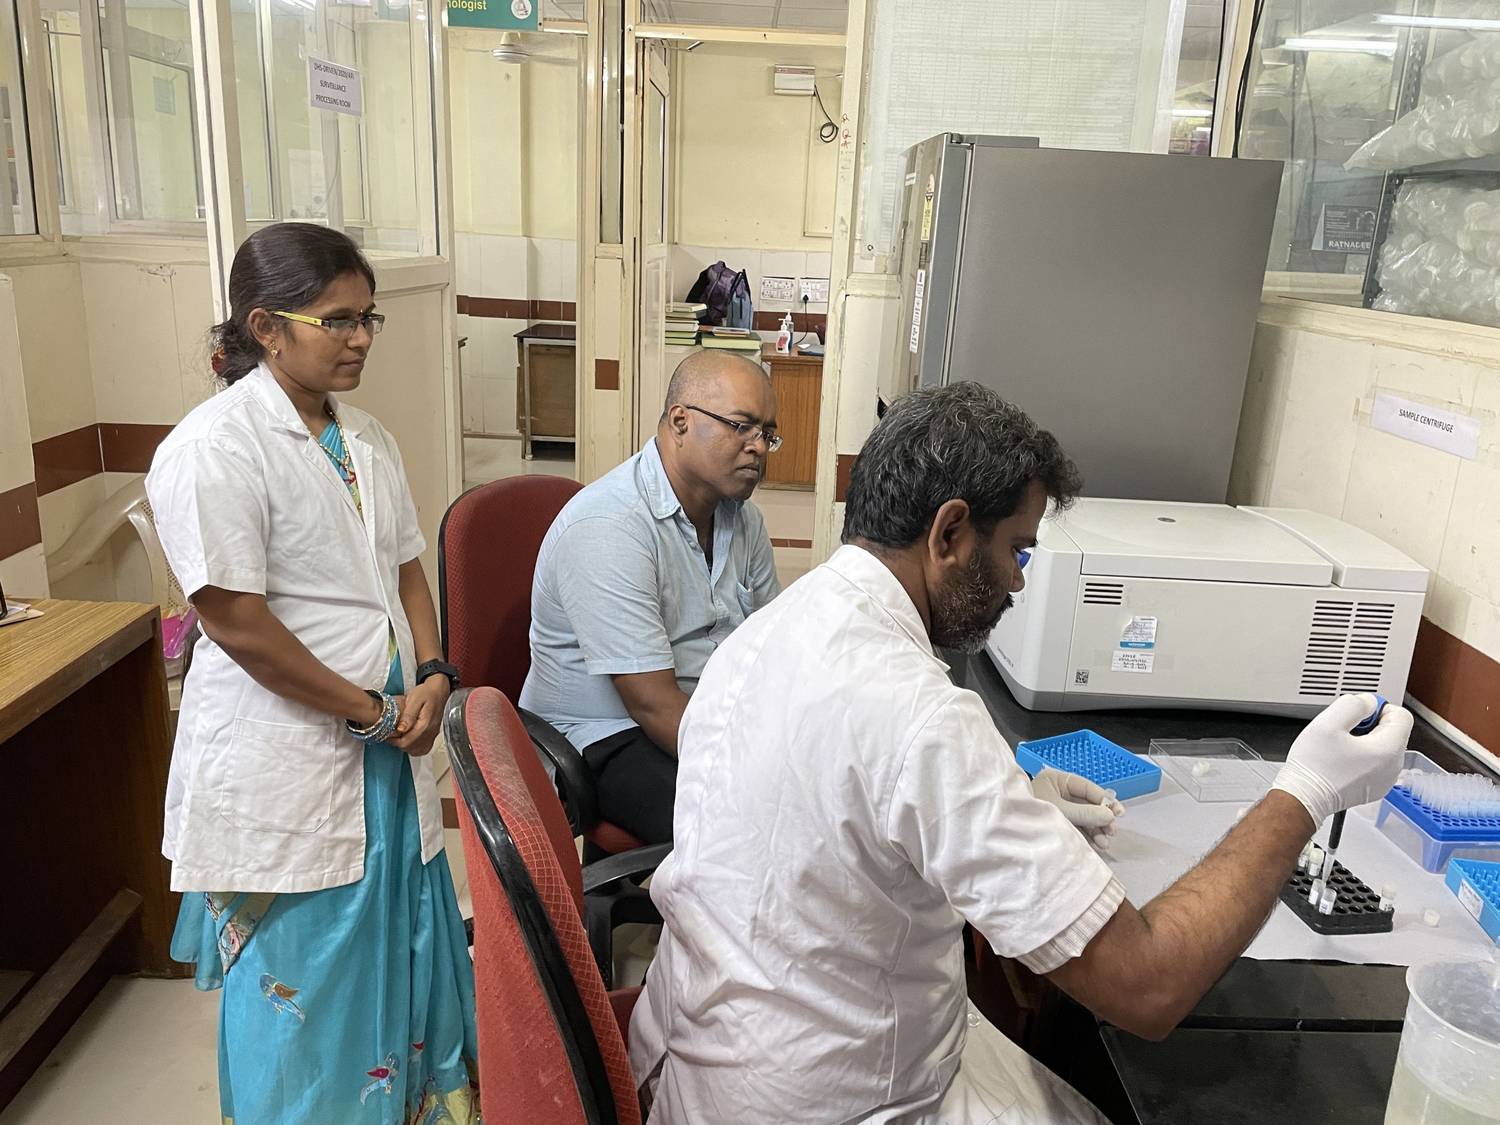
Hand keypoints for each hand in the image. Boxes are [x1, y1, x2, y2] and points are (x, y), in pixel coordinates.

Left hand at [387, 677, 448, 756]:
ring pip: (416, 750)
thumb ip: (408, 715)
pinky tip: (409, 740)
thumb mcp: (414, 699)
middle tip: (390, 734)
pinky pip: (424, 749)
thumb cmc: (426, 693)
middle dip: (397, 743)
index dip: (393, 740)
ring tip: (398, 736)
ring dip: (405, 746)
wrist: (438, 691)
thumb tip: (400, 729)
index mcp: (424, 724)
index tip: (387, 734)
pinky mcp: (432, 735)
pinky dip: (415, 748)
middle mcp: (430, 732)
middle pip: (410, 748)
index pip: (406, 742)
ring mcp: (432, 735)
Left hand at [1032, 768, 1124, 839]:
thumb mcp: (1059, 810)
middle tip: (1112, 831)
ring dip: (1097, 829)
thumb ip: (1085, 813)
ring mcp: (1058, 807)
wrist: (1004, 829)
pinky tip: (1099, 844)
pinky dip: (1089, 835)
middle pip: (1088, 803)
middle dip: (1102, 818)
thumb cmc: (1030, 810)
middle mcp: (1059, 791)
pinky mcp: (1057, 822)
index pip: (1087, 787)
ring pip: (1085, 817)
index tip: (1118, 813)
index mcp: (1057, 779)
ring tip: (1106, 843)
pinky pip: (1077, 826)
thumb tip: (1110, 815)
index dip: (1104, 800)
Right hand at [1272, 693, 1413, 825]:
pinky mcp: (1375, 787)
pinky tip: (1341, 761)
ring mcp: (1385, 780)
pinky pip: (1376, 763)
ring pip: (1383, 747)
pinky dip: (1361, 757)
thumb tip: (1368, 703)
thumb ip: (1353, 704)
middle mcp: (1393, 767)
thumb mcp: (1328, 722)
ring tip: (1340, 748)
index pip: (1402, 716)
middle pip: (1392, 731)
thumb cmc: (1314, 766)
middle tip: (1343, 732)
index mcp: (1388, 750)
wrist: (1303, 797)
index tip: (1357, 714)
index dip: (1378, 708)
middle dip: (1369, 725)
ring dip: (1364, 741)